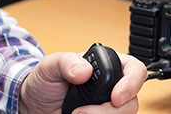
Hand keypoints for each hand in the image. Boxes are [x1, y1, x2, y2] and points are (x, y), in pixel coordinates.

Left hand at [19, 51, 146, 113]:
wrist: (34, 104)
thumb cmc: (45, 80)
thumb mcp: (51, 65)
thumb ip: (67, 62)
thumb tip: (85, 71)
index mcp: (108, 65)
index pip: (135, 70)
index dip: (132, 84)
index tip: (115, 98)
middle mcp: (113, 86)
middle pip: (132, 101)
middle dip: (109, 111)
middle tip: (82, 112)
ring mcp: (108, 106)